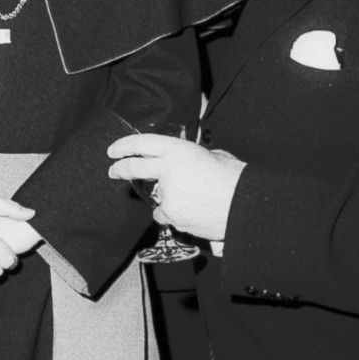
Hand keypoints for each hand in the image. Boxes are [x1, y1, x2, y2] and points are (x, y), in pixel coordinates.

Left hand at [108, 134, 245, 241]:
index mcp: (177, 150)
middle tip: (113, 171)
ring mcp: (167, 195)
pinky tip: (192, 211)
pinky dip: (174, 214)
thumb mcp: (213, 156)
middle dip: (119, 170)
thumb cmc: (234, 178)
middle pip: (133, 168)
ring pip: (155, 197)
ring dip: (165, 199)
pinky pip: (166, 215)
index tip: (113, 151)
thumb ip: (191, 157)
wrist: (245, 205)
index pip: (141, 143)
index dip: (124, 145)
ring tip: (191, 199)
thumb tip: (185, 163)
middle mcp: (166, 170)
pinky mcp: (172, 215)